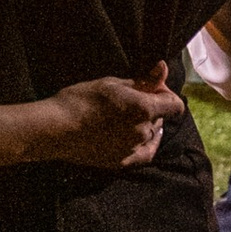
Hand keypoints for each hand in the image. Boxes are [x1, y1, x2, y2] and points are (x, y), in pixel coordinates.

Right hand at [35, 66, 185, 169]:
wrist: (55, 129)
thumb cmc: (79, 100)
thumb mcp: (111, 83)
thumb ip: (141, 81)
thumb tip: (162, 68)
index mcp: (144, 108)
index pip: (174, 104)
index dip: (166, 94)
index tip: (152, 88)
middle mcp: (143, 131)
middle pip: (161, 118)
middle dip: (152, 108)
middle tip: (130, 100)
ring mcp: (134, 149)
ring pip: (151, 135)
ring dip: (145, 125)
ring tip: (121, 118)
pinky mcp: (123, 163)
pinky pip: (144, 153)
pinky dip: (143, 143)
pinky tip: (132, 136)